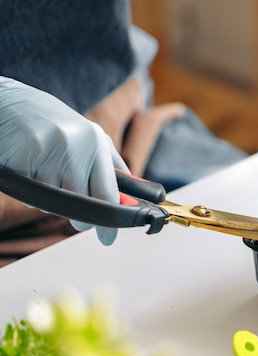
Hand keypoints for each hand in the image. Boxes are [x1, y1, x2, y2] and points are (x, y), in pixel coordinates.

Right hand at [0, 77, 127, 244]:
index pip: (107, 192)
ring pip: (53, 200)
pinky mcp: (22, 154)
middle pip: (81, 202)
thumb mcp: (91, 137)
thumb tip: (132, 196)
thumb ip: (112, 166)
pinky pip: (30, 193)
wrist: (12, 102)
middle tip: (81, 220)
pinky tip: (32, 173)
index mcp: (97, 142)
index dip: (109, 220)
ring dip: (53, 201)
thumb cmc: (56, 123)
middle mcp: (76, 144)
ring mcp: (47, 148)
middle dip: (81, 217)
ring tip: (51, 179)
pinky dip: (32, 192)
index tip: (108, 238)